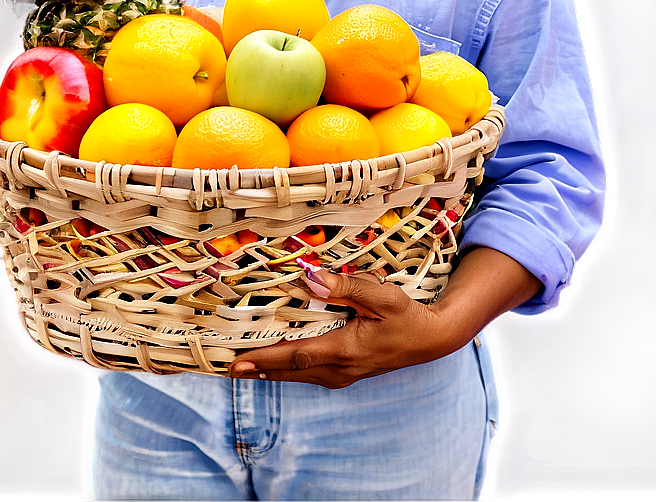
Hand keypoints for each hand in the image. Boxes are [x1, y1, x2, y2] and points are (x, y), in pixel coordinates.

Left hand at [228, 247, 542, 388]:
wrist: (430, 340)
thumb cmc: (407, 315)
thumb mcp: (383, 296)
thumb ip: (347, 287)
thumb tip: (310, 279)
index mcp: (345, 349)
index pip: (295, 356)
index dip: (264, 358)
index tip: (237, 361)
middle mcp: (339, 368)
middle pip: (290, 371)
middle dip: (257, 368)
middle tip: (225, 366)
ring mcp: (342, 374)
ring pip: (297, 375)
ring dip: (269, 370)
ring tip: (241, 365)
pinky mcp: (345, 372)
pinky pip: (308, 373)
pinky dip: (287, 369)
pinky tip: (274, 363)